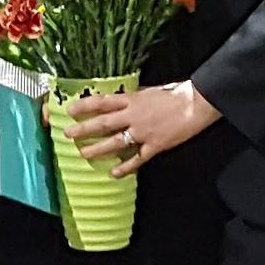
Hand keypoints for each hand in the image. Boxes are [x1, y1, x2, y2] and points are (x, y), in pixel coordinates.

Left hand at [64, 81, 220, 176]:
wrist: (196, 103)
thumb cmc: (176, 94)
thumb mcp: (151, 91)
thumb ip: (135, 98)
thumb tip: (122, 100)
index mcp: (133, 99)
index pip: (103, 102)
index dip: (85, 106)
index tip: (70, 110)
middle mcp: (134, 116)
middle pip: (103, 123)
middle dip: (84, 129)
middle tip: (68, 134)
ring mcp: (143, 132)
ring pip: (115, 142)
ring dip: (98, 149)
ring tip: (83, 154)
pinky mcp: (155, 145)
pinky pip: (137, 159)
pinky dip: (125, 167)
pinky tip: (114, 173)